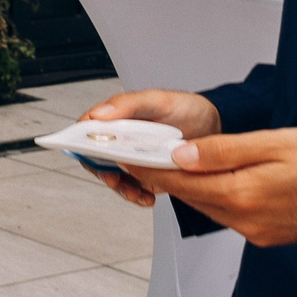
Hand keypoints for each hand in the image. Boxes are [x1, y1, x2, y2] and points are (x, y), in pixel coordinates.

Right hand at [80, 89, 222, 207]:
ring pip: (114, 177)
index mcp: (117, 120)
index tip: (88, 152)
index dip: (81, 141)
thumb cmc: (185, 108)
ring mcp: (134, 160)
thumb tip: (99, 114)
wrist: (215, 127)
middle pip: (96, 158)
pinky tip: (148, 197)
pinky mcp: (148, 176)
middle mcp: (121, 141)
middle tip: (114, 178)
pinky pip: (135, 190)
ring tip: (136, 192)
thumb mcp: (158, 100)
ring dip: (121, 188)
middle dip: (103, 172)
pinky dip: (138, 196)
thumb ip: (128, 104)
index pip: (88, 130)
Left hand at [126, 127, 296, 245]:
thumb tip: (179, 154)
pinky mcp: (264, 235)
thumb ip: (221, 151)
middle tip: (142, 155)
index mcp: (242, 194)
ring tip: (175, 163)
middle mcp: (245, 219)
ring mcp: (255, 231)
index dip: (148, 167)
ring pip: (207, 206)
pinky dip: (215, 197)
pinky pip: (227, 215)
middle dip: (165, 175)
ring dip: (191, 186)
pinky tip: (216, 181)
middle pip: (189, 195)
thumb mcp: (270, 143)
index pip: (179, 181)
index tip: (125, 156)